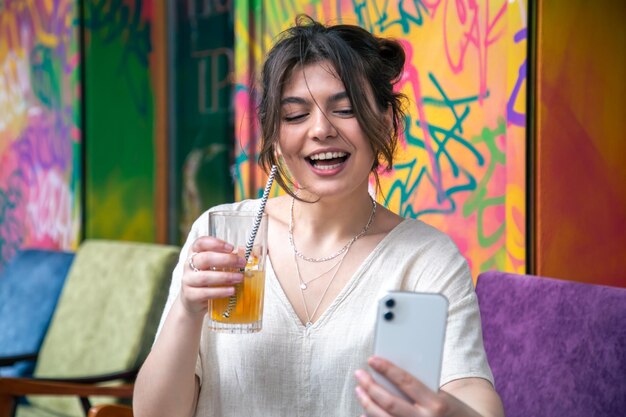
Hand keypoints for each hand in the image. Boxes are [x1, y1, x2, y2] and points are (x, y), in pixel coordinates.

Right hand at [179, 236, 246, 314]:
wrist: (194, 302)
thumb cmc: (209, 280)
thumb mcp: (217, 267)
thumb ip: (229, 258)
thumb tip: (245, 251)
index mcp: (195, 253)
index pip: (200, 243)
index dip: (216, 243)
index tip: (231, 247)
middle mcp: (188, 265)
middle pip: (205, 258)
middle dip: (226, 260)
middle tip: (242, 263)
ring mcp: (187, 280)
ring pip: (204, 277)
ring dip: (225, 277)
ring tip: (240, 278)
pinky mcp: (189, 295)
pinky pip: (205, 293)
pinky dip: (220, 291)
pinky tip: (232, 290)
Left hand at [355, 356, 482, 416]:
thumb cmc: (452, 412)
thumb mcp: (442, 396)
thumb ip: (419, 388)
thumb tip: (389, 375)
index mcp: (437, 404)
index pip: (406, 382)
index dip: (387, 369)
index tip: (372, 359)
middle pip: (389, 402)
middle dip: (370, 386)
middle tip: (359, 374)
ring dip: (367, 403)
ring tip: (359, 390)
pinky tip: (364, 412)